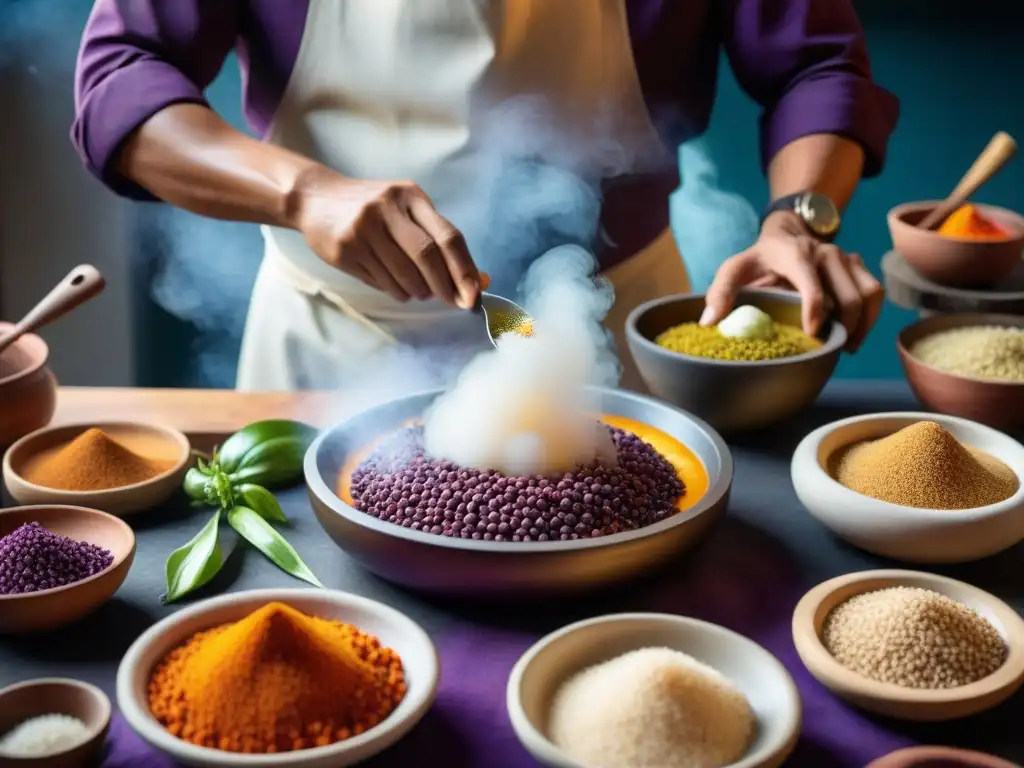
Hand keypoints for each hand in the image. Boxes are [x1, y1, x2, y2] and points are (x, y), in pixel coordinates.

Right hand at [292, 167, 479, 307]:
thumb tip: (475, 279)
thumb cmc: (372, 208)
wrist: (316, 199)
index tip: (474, 295)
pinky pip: (381, 282)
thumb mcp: (405, 209)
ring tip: (421, 291)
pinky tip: (398, 287)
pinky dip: (397, 291)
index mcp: (411, 196)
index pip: (447, 236)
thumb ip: (437, 238)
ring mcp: (363, 228)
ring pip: (404, 275)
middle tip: (452, 301)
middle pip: (426, 256)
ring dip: (419, 291)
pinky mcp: (345, 249)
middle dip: (444, 286)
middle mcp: (387, 208)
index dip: (464, 269)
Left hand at [701, 211, 882, 350]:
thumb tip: (709, 322)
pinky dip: (870, 316)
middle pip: (849, 295)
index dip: (814, 310)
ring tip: (847, 346)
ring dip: (863, 324)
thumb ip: (720, 292)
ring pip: (869, 293)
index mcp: (795, 254)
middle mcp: (826, 253)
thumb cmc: (759, 258)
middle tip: (832, 350)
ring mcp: (846, 258)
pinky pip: (874, 291)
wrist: (787, 231)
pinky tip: (854, 335)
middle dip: (845, 325)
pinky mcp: (857, 265)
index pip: (811, 284)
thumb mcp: (734, 268)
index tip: (812, 335)